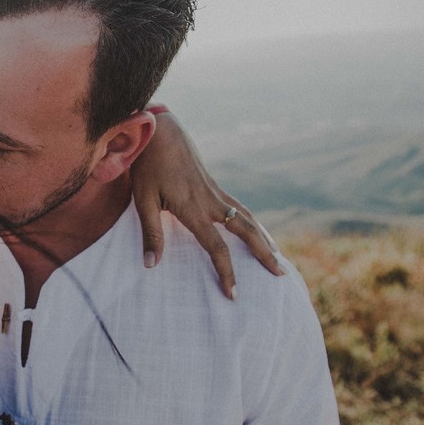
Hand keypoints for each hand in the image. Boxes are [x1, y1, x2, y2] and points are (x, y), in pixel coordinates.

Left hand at [131, 109, 282, 298]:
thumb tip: (151, 265)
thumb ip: (151, 233)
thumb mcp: (143, 200)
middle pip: (246, 232)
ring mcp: (216, 192)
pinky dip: (253, 222)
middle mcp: (211, 202)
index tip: (232, 293)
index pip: (216, 247)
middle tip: (280, 275)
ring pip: (248, 218)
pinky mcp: (214, 185)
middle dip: (263, 254)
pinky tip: (256, 230)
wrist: (160, 131)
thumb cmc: (148, 166)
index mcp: (194, 209)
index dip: (226, 271)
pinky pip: (240, 207)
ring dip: (264, 239)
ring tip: (277, 256)